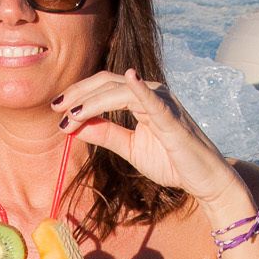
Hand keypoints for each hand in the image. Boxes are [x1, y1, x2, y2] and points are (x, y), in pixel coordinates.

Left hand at [55, 66, 246, 214]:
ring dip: (93, 101)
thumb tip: (75, 125)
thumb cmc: (171, 161)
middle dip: (79, 94)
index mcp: (141, 98)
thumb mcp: (129, 148)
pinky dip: (139, 88)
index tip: (58, 112)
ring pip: (121, 90)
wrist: (202, 179)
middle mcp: (151, 92)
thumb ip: (105, 134)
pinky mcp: (172, 117)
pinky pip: (153, 100)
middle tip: (56, 108)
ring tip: (72, 116)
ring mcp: (163, 102)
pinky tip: (128, 79)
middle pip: (107, 82)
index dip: (78, 96)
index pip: (103, 87)